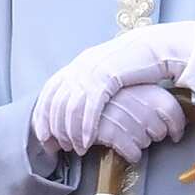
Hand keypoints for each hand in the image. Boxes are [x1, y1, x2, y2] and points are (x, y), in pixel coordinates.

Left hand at [32, 21, 194, 153]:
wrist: (152, 46)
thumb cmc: (132, 61)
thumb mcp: (105, 69)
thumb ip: (90, 82)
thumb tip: (79, 101)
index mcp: (78, 64)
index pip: (49, 92)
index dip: (42, 115)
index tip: (43, 135)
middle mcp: (80, 67)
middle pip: (56, 103)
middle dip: (55, 129)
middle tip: (59, 146)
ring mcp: (92, 72)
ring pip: (71, 108)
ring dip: (71, 132)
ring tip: (77, 148)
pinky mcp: (106, 78)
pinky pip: (90, 108)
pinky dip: (86, 127)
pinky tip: (87, 141)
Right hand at [95, 85, 186, 162]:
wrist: (76, 99)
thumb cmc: (109, 97)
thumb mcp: (133, 88)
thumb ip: (152, 98)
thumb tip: (176, 113)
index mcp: (146, 88)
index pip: (173, 110)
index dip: (177, 126)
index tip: (175, 134)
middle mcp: (137, 101)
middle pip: (160, 130)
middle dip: (155, 136)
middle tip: (144, 133)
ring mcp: (124, 115)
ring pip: (146, 143)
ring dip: (140, 144)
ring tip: (128, 136)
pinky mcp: (110, 131)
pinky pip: (133, 152)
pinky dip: (132, 154)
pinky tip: (126, 148)